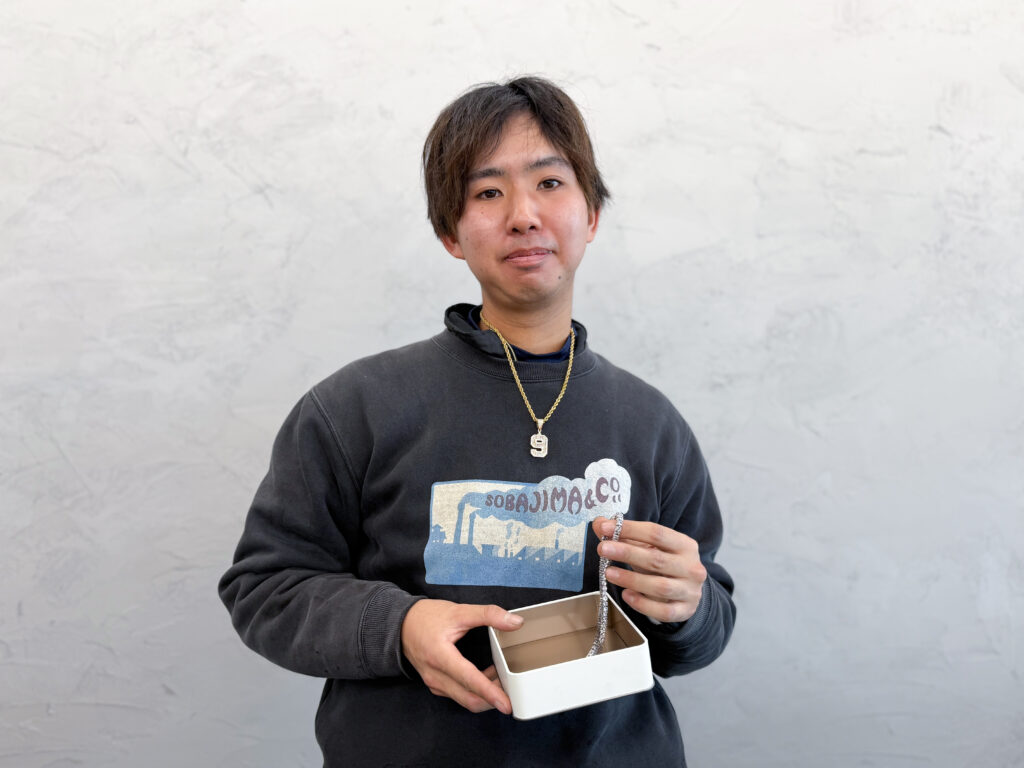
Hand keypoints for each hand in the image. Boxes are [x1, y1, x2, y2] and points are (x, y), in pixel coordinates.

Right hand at [401, 599, 522, 714]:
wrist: (401, 624)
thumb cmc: (427, 617)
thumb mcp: (458, 611)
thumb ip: (488, 614)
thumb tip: (515, 621)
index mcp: (440, 656)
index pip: (470, 680)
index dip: (490, 693)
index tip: (507, 704)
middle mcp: (435, 675)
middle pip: (469, 699)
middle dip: (492, 699)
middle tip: (512, 690)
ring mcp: (434, 683)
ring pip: (464, 700)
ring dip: (485, 695)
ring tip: (500, 679)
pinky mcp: (435, 684)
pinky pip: (458, 695)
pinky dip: (474, 691)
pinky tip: (485, 677)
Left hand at [592, 517, 706, 623]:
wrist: (688, 591)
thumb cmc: (664, 564)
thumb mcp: (648, 547)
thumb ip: (625, 535)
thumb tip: (599, 523)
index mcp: (685, 545)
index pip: (656, 533)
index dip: (630, 529)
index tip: (605, 528)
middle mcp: (692, 567)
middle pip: (657, 559)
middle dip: (627, 553)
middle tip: (602, 549)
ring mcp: (690, 591)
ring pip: (660, 587)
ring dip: (631, 579)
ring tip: (608, 573)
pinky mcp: (684, 611)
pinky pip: (663, 611)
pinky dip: (642, 604)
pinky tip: (626, 595)